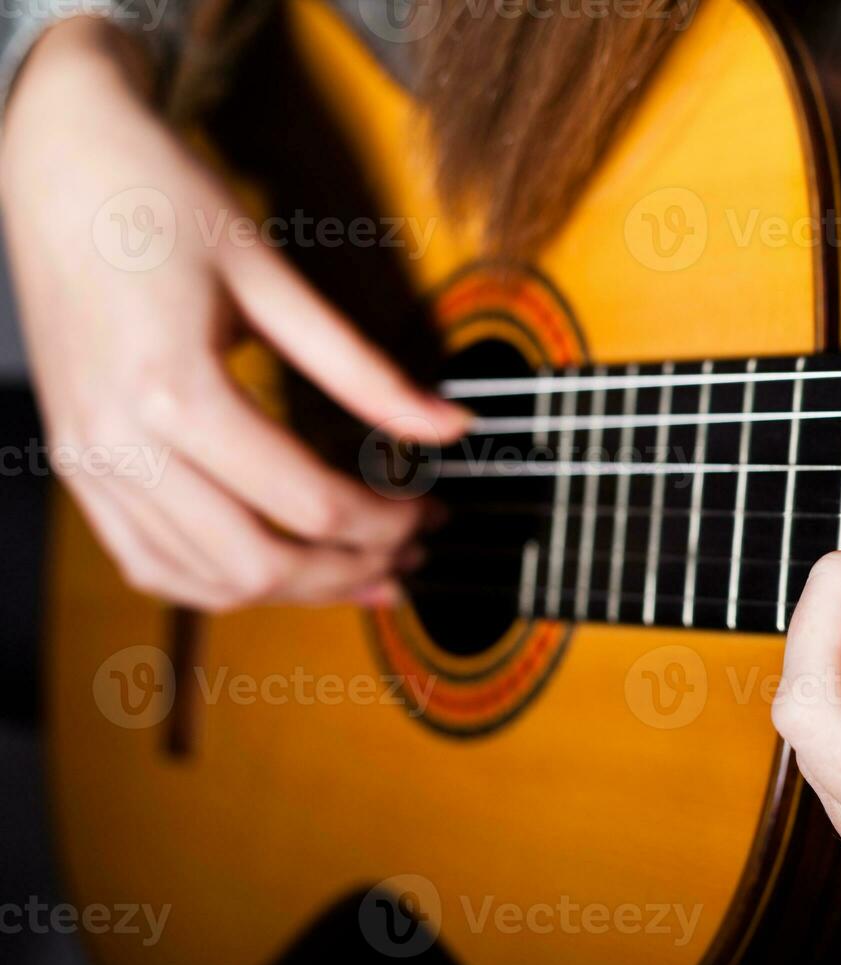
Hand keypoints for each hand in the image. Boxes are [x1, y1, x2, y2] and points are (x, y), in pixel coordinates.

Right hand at [0, 19, 466, 610]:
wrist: (56, 161)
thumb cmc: (158, 199)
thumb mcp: (275, 279)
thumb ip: (365, 371)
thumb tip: (448, 426)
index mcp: (174, 391)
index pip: (307, 504)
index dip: (388, 522)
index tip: (432, 509)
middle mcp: (119, 442)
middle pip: (257, 564)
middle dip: (349, 571)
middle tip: (411, 550)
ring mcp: (88, 461)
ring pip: (202, 581)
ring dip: (292, 590)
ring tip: (361, 571)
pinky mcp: (76, 464)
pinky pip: (148, 563)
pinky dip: (219, 583)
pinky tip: (274, 567)